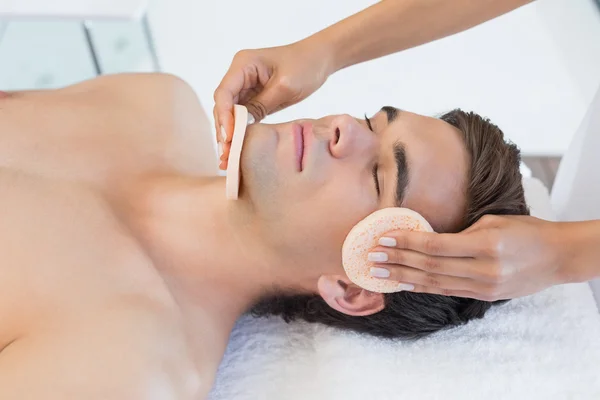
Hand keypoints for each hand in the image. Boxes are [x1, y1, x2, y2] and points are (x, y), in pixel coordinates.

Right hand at [213, 39, 332, 169]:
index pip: (224, 93)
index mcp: (243, 64)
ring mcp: (245, 86)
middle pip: (223, 105)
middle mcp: (239, 74)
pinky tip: (238, 148)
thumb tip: (241, 126)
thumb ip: (261, 105)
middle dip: (223, 130)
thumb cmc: (305, 65)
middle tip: (226, 155)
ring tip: (228, 158)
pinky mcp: (253, 97)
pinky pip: (242, 116)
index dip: (224, 116)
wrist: (320, 59)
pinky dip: (240, 131)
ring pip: (230, 113)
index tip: (228, 138)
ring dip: (229, 134)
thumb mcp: (284, 87)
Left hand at [367, 215, 574, 300]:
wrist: (558, 257)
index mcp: (486, 246)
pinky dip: (422, 287)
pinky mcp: (484, 296)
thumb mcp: (493, 222)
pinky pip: (446, 291)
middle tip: (371, 258)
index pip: (435, 246)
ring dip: (404, 277)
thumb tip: (426, 238)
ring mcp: (484, 286)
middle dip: (397, 261)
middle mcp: (483, 270)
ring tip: (379, 274)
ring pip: (435, 283)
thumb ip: (460, 232)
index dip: (406, 243)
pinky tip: (403, 283)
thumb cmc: (526, 230)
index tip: (383, 239)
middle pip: (430, 267)